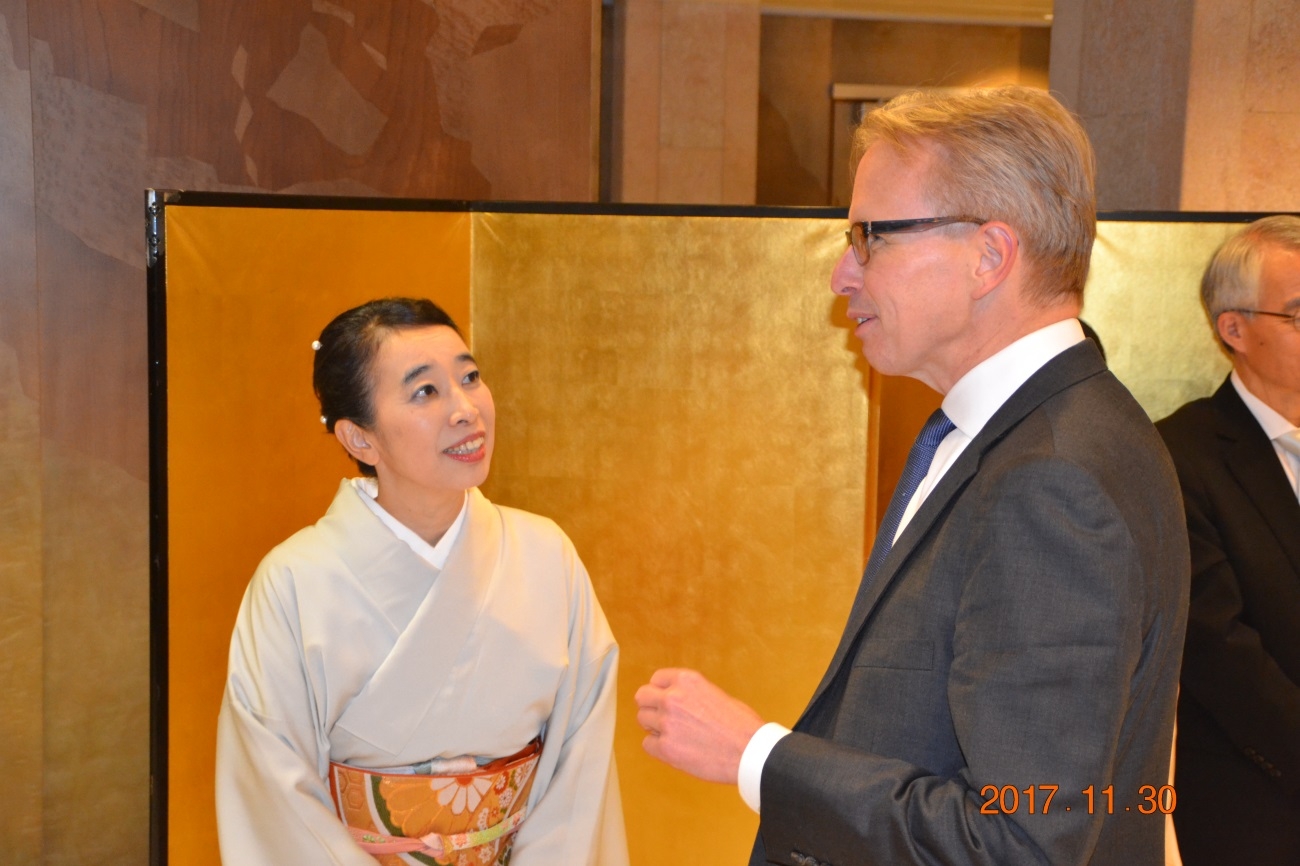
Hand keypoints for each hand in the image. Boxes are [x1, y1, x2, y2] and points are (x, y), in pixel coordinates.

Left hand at [634, 668, 763, 783]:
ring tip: (674, 734)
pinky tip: (675, 749)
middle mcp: (673, 697)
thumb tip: (678, 701)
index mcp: (687, 680)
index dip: (660, 690)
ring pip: (642, 720)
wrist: (749, 752)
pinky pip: (647, 743)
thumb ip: (692, 694)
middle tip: (664, 717)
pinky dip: (658, 747)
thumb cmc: (741, 725)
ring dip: (654, 727)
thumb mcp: (716, 694)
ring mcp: (667, 723)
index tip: (665, 699)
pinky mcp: (666, 748)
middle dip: (651, 706)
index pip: (656, 679)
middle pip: (642, 697)